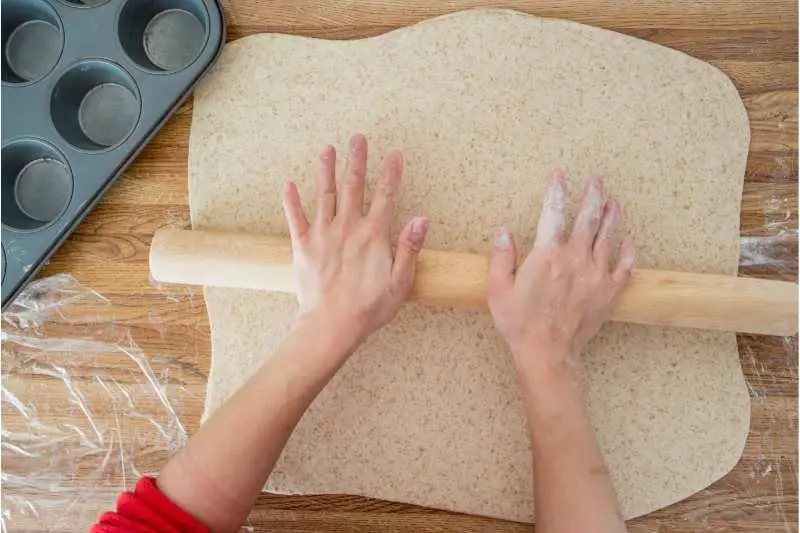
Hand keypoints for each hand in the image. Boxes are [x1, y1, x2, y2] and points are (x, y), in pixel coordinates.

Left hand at [281, 133, 428, 343]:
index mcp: (373, 235)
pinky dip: (291, 200)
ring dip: (326, 169)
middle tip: (359, 138)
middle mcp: (348, 227)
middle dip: (357, 160)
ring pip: (325, 194)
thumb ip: (409, 247)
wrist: (331, 326)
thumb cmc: (368, 308)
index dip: (391, 173)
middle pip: (353, 186)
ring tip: (328, 148)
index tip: (394, 154)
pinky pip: (295, 218)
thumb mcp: (400, 281)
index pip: (386, 196)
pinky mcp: (303, 246)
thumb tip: (422, 219)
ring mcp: (323, 234)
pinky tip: (289, 183)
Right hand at [487, 171, 634, 377]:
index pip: (553, 212)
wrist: (547, 353)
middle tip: (596, 180)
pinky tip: (629, 241)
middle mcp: (575, 259)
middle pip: (588, 218)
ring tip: (614, 201)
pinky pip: (624, 268)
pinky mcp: (608, 293)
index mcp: (547, 255)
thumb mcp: (498, 288)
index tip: (560, 176)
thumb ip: (502, 256)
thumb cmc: (519, 322)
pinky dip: (628, 252)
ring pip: (608, 237)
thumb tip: (502, 229)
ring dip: (612, 216)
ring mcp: (595, 275)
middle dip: (593, 195)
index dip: (557, 191)